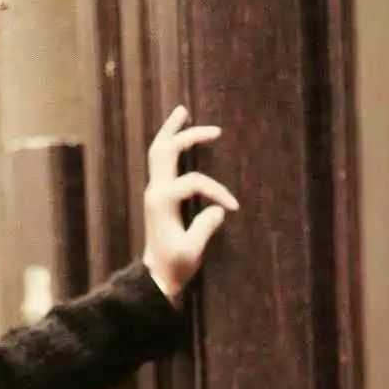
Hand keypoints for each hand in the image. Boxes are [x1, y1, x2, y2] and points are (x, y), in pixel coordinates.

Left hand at [142, 104, 238, 309]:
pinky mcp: (158, 195)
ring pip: (158, 152)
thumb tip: (218, 210)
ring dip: (171, 131)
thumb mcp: (192, 251)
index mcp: (163, 202)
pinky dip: (169, 145)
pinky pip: (160, 162)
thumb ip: (205, 228)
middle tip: (214, 130)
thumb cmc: (175, 266)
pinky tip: (176, 136)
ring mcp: (155, 191)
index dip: (217, 191)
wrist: (156, 277)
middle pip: (165, 151)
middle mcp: (156, 191)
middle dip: (187, 135)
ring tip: (182, 111)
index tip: (233, 207)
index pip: (194, 182)